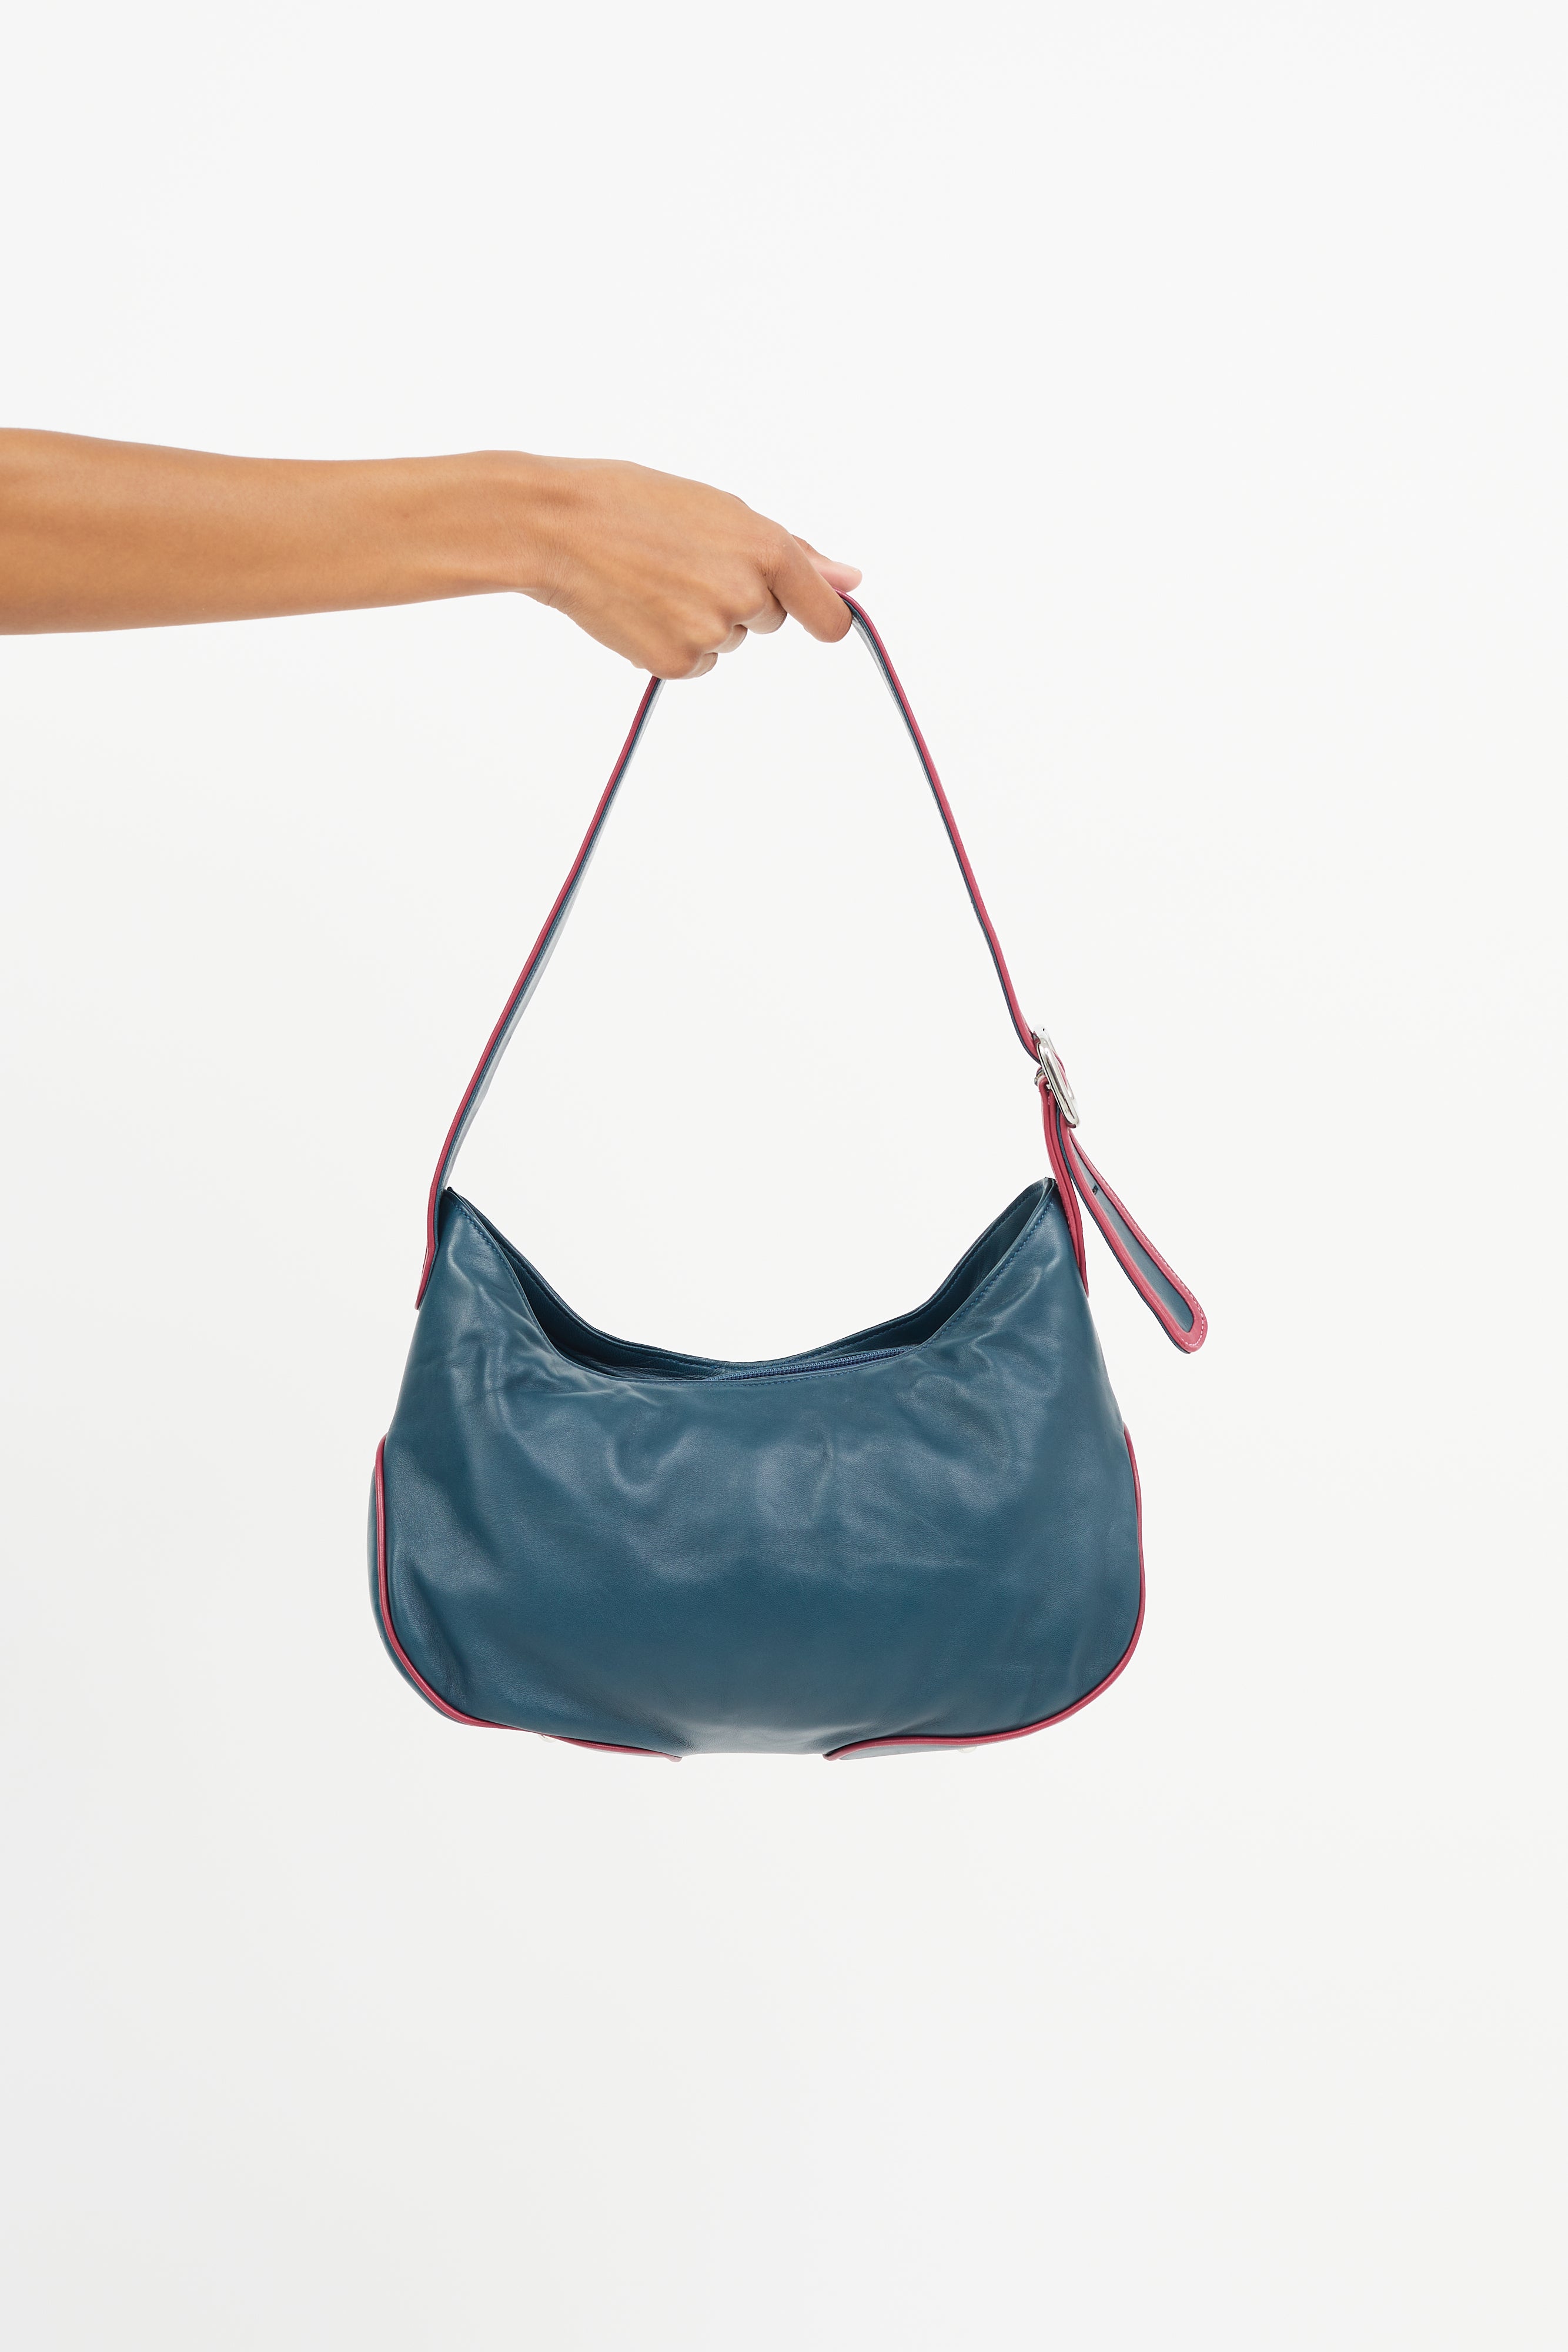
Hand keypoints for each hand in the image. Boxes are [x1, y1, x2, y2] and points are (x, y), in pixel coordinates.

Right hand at [518, 457, 860, 679]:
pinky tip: (641, 607)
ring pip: (729, 640)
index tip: (818, 617)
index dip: (823, 617)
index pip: (826, 614)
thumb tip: (849, 581)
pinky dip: (672, 642)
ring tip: (654, 578)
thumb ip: (793, 552)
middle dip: (739, 597)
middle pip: (768, 619)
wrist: (559, 527)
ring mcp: (713, 634)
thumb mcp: (720, 509)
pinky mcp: (677, 663)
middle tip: (684, 562)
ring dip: (702, 618)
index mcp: (766, 550)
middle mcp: (747, 595)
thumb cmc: (634, 504)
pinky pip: (696, 662)